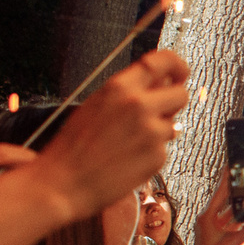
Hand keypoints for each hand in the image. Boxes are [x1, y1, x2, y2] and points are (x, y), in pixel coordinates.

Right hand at [30, 50, 188, 218]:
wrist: (63, 183)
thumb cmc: (73, 146)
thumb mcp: (96, 104)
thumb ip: (129, 91)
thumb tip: (161, 83)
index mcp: (119, 87)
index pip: (162, 61)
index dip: (177, 64)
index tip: (180, 71)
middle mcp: (139, 105)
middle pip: (180, 94)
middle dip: (173, 103)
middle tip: (159, 112)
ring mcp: (151, 131)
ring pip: (173, 125)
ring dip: (158, 132)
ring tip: (128, 143)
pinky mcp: (157, 156)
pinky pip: (163, 149)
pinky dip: (150, 154)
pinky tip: (127, 160)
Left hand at [190, 180, 243, 244]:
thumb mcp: (234, 241)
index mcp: (207, 216)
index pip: (219, 191)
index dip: (226, 177)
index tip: (232, 164)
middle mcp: (207, 217)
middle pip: (222, 197)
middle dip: (233, 187)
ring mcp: (209, 224)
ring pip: (225, 208)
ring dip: (236, 201)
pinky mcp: (214, 231)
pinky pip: (226, 218)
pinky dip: (235, 214)